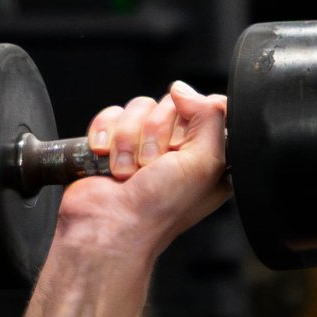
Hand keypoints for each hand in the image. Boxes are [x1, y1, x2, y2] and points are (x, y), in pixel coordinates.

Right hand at [67, 80, 231, 255]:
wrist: (109, 227)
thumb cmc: (159, 209)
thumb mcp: (205, 164)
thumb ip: (211, 119)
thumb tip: (185, 90)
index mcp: (206, 158)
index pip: (204, 109)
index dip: (188, 122)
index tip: (180, 146)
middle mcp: (176, 152)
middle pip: (167, 105)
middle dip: (154, 135)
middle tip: (151, 166)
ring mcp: (142, 147)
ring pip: (137, 108)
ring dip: (128, 140)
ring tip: (128, 171)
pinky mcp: (112, 144)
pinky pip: (110, 115)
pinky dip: (104, 135)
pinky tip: (105, 159)